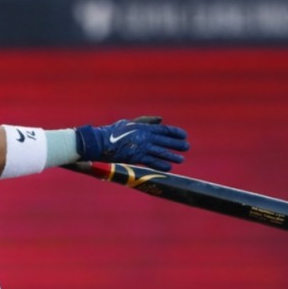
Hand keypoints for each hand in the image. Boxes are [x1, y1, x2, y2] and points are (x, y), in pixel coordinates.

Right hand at [74, 116, 189, 170]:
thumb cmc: (114, 131)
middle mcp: (144, 138)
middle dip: (177, 145)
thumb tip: (161, 120)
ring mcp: (141, 148)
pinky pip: (151, 162)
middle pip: (165, 141)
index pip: (164, 130)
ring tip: (181, 159)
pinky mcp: (136, 158)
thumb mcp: (130, 122)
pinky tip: (168, 168)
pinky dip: (160, 164)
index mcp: (144, 128)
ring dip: (172, 156)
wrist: (101, 142)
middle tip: (186, 147)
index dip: (175, 133)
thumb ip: (146, 121)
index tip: (184, 135)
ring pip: (160, 153)